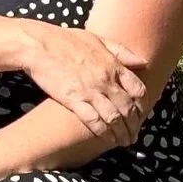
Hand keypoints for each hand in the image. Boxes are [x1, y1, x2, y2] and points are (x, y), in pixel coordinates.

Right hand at [15, 23, 148, 141]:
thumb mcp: (98, 39)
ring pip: (114, 118)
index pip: (138, 90)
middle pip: (128, 108)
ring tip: (124, 142)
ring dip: (121, 133)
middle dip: (134, 124)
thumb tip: (143, 61)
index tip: (141, 114)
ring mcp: (90, 91)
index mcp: (113, 65)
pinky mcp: (74, 100)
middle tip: (134, 135)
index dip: (142, 105)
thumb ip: (121, 52)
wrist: (39, 45)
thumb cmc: (66, 39)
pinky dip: (103, 132)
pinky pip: (93, 121)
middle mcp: (106, 80)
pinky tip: (106, 140)